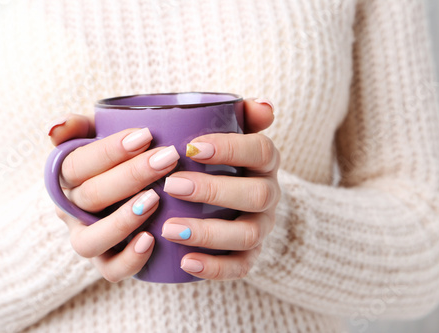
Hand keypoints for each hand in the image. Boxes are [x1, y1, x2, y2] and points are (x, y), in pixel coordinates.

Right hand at [48, 115, 181, 281]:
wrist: (123, 195)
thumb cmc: (113, 160)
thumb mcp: (95, 136)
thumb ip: (78, 127)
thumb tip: (55, 127)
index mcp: (65, 177)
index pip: (77, 163)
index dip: (109, 151)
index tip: (146, 135)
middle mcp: (70, 210)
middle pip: (90, 196)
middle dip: (131, 175)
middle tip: (167, 158)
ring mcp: (86, 238)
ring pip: (90, 240)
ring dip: (122, 220)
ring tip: (155, 199)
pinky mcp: (105, 263)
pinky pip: (110, 270)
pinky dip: (130, 259)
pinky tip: (152, 239)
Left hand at [161, 98, 280, 279]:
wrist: (237, 200)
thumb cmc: (223, 161)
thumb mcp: (232, 134)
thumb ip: (242, 116)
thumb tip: (262, 105)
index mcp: (265, 162)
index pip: (261, 151)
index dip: (230, 148)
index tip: (191, 147)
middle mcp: (269, 195)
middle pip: (255, 195)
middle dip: (213, 190)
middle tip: (172, 185)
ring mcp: (261, 227)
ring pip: (246, 235)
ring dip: (208, 232)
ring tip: (169, 229)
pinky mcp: (250, 255)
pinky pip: (240, 268)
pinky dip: (214, 268)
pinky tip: (185, 262)